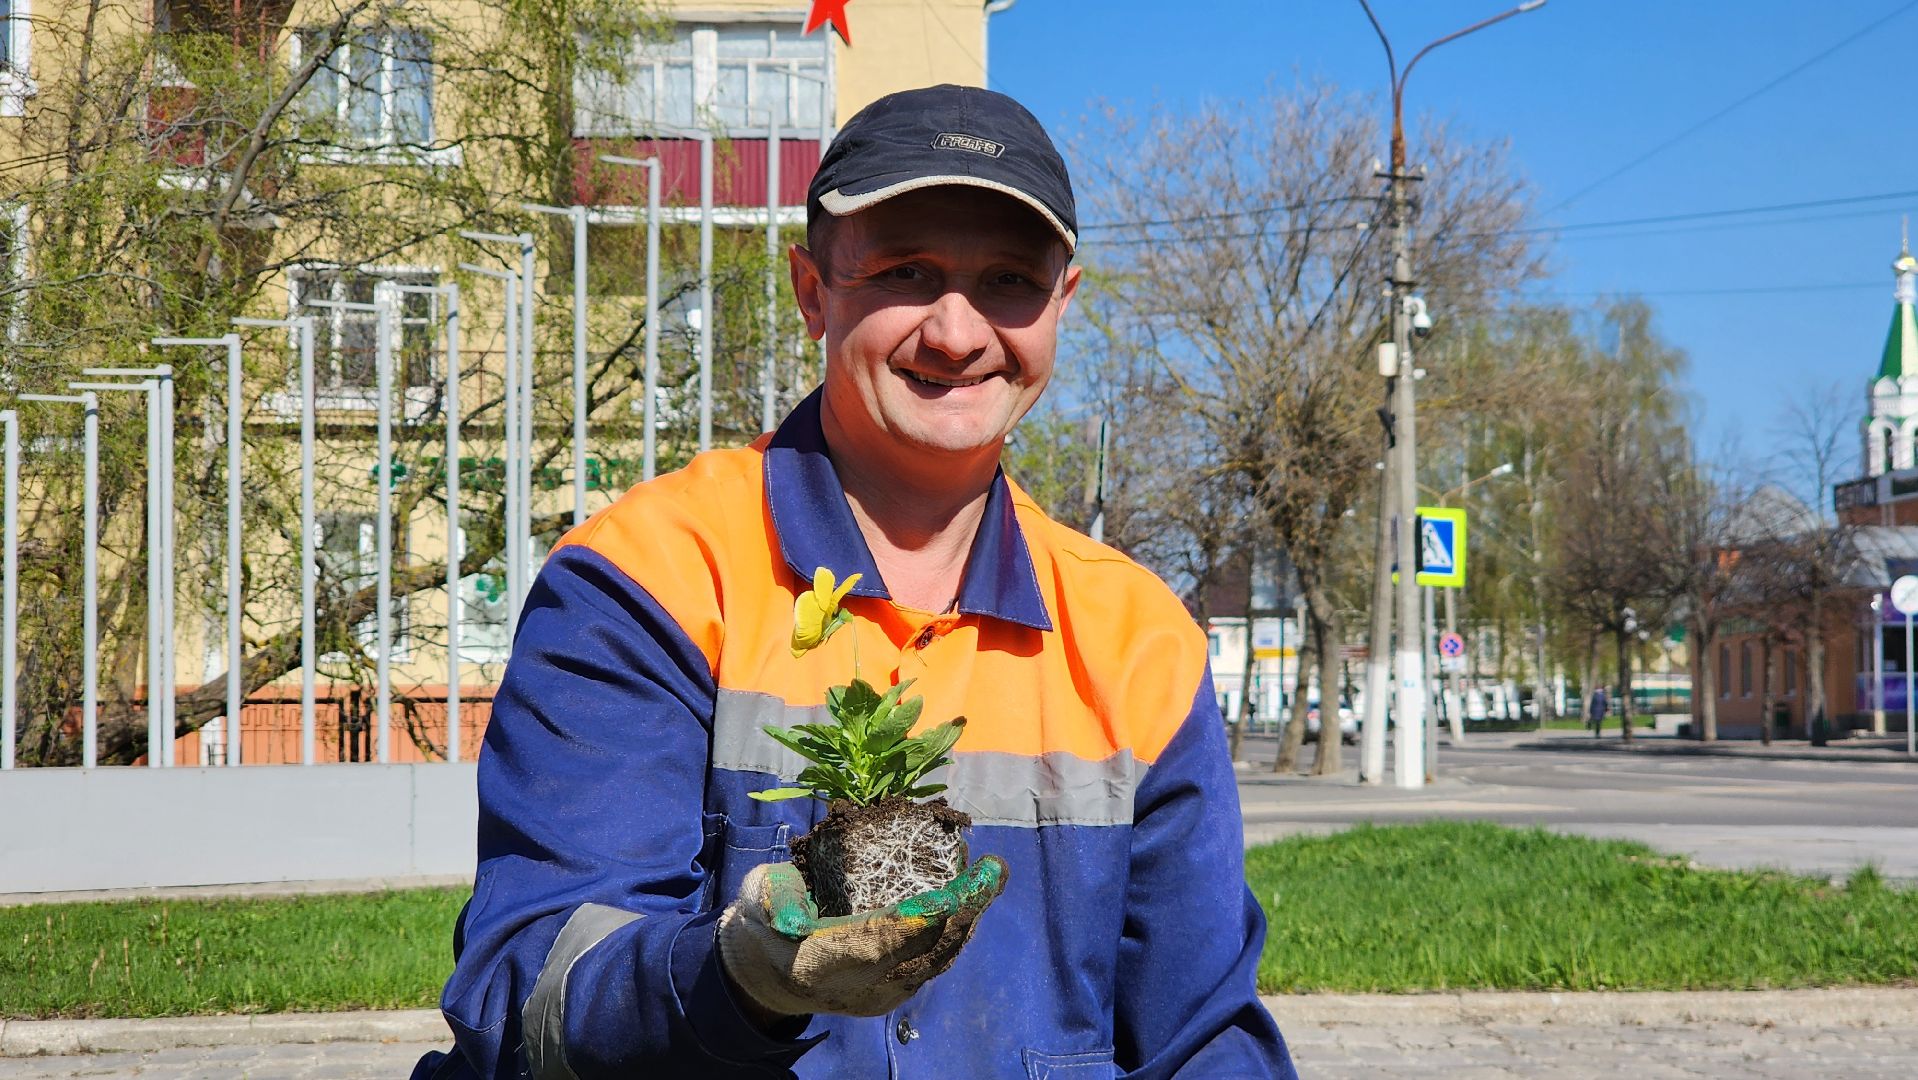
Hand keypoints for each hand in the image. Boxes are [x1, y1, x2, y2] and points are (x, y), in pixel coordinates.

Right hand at [716, 856, 1007, 1019]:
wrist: (771, 972)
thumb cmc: (765, 921)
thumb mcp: (756, 899)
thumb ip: (772, 898)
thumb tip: (794, 916)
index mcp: (821, 965)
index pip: (880, 944)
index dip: (922, 919)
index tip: (957, 891)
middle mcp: (859, 988)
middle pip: (923, 953)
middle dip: (963, 912)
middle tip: (990, 871)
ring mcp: (882, 994)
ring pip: (937, 958)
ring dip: (968, 918)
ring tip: (990, 877)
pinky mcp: (897, 989)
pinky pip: (936, 959)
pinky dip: (957, 927)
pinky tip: (972, 896)